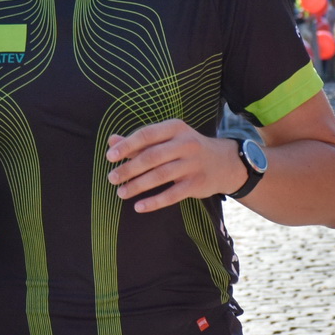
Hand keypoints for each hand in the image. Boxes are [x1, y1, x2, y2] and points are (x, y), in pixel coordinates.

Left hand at [106, 121, 242, 212]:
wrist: (224, 163)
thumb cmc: (186, 149)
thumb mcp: (167, 139)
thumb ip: (140, 141)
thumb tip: (111, 141)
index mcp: (175, 128)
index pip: (147, 134)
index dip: (127, 145)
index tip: (110, 156)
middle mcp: (186, 144)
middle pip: (152, 156)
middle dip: (129, 168)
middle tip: (112, 178)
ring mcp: (193, 164)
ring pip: (160, 176)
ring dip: (138, 185)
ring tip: (121, 192)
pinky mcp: (197, 184)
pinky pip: (172, 195)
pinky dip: (154, 202)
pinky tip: (139, 206)